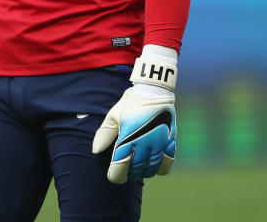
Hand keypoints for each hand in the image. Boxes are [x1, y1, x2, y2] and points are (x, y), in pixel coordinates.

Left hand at [92, 51, 178, 183]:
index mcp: (127, 137)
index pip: (120, 167)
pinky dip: (161, 168)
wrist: (154, 89)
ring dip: (144, 172)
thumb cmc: (131, 103)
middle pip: (135, 169)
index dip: (115, 176)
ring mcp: (158, 142)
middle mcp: (143, 142)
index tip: (113, 175)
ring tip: (140, 170)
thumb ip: (105, 133)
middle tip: (126, 172)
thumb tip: (96, 150)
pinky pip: (168, 161)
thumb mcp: (114, 115)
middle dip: (129, 174)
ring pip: (151, 168)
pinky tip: (156, 166)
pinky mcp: (170, 139)